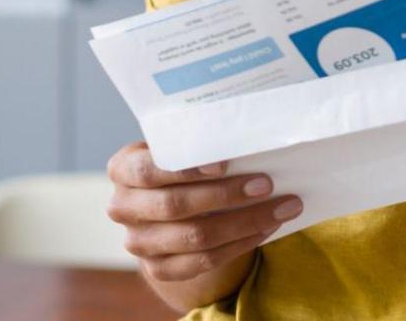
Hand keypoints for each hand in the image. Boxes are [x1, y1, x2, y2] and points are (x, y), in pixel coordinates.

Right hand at [104, 141, 301, 281]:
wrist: (171, 207)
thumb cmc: (184, 165)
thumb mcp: (182, 147)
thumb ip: (202, 142)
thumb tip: (253, 135)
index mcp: (123, 168)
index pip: (149, 170)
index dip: (185, 170)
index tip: (225, 164)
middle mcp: (123, 207)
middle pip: (175, 206)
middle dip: (226, 195)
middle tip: (267, 184)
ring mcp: (138, 242)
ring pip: (195, 237)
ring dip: (245, 222)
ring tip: (282, 207)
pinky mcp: (158, 268)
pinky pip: (203, 261)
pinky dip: (240, 244)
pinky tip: (266, 228)